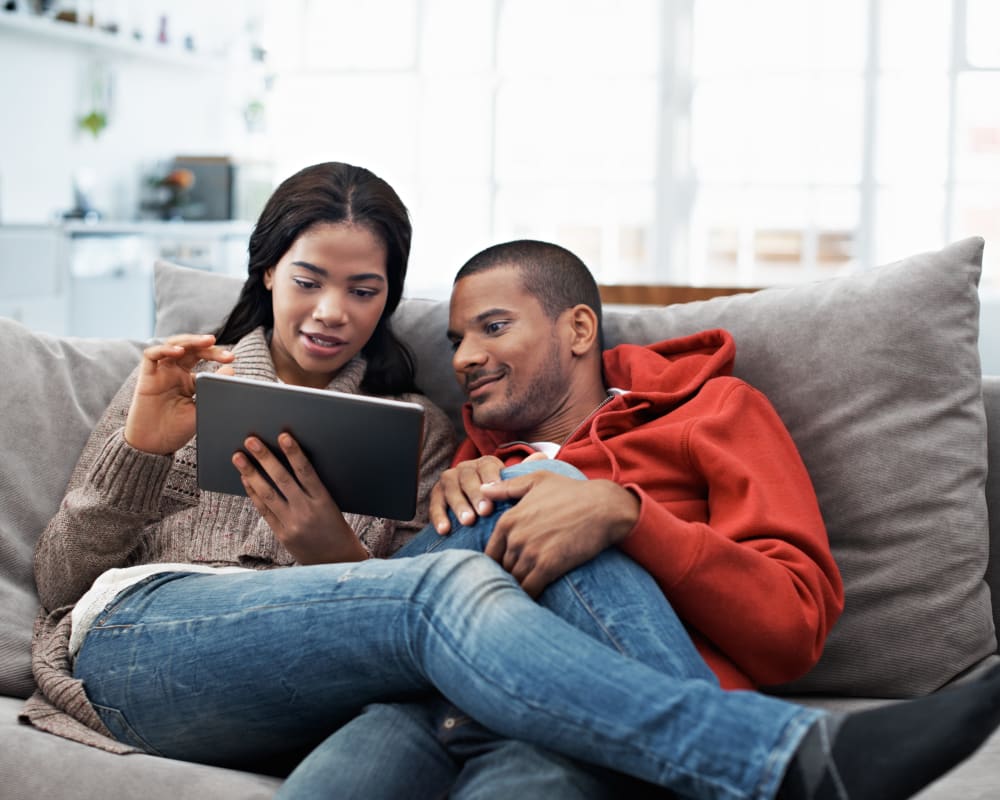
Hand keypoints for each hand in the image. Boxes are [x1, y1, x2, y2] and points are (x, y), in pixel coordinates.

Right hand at [124, 334, 234, 454]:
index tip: (232, 359)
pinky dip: (164, 349)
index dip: (217, 355)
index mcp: (189, 379)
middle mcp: (175, 372)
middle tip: (225, 352)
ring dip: (190, 341)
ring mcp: (160, 372)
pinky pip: (151, 355)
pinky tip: (178, 351)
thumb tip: (231, 369)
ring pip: (173, 345)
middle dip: (208, 347)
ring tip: (208, 341)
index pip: (204, 358)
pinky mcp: (146, 376)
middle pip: (191, 349)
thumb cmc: (177, 429)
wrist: (154, 446)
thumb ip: (214, 390)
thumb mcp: (202, 408)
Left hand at [233, 432, 367, 564]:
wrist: (337, 563)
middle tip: (251, 441)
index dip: (294, 453)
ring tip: (238, 458)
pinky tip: (246, 480)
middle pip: (282, 480)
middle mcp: (306, 511)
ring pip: (268, 494)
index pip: (306, 471)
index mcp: (324, 501)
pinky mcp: (282, 535)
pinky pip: (264, 510)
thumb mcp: (333, 506)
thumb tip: (292, 465)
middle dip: (265, 458)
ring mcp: (292, 524)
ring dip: (251, 473)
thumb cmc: (338, 530)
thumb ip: (314, 489)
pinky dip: (253, 494)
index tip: (283, 436)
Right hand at [428, 452, 550, 534]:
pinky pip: (435, 504)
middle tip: (484, 512)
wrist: (476, 507)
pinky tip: (445, 529)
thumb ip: (522, 473)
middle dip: (475, 495)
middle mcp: (465, 468)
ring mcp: (449, 480)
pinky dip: (439, 517)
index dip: (491, 481)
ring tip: (468, 522)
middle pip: (468, 478)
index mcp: (485, 464)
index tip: (497, 498)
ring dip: (459, 505)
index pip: (487, 467)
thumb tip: (541, 456)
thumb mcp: (510, 485)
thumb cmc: (499, 498)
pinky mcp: (436, 494)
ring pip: (451, 489)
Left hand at [478, 472, 639, 597]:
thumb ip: (507, 488)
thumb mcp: (537, 481)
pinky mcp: (548, 566)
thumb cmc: (572, 492)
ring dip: (516, 589)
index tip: (506, 570)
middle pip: (500, 569)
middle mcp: (515, 538)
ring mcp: (531, 553)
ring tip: (521, 598)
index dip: (496, 564)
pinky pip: (530, 589)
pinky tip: (533, 602)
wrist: (604, 507)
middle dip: (505, 578)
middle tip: (512, 587)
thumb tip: (482, 490)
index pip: (490, 552)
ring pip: (513, 581)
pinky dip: (529, 597)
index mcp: (508, 520)